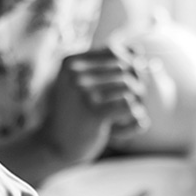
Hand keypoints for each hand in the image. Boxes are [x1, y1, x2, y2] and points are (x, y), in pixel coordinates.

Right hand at [41, 45, 148, 165]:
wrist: (56, 146)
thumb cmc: (75, 114)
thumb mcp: (88, 85)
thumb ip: (110, 66)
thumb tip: (139, 49)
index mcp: (71, 62)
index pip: (113, 51)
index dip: (130, 65)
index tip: (133, 83)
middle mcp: (75, 73)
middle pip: (124, 68)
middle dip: (137, 84)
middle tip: (138, 101)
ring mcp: (82, 92)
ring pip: (129, 86)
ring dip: (139, 101)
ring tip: (134, 113)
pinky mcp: (93, 113)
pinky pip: (129, 105)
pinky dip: (137, 115)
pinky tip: (135, 123)